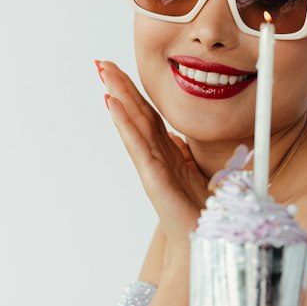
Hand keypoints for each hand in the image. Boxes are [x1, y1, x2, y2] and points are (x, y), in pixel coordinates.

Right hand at [98, 60, 208, 255]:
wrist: (205, 243)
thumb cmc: (204, 215)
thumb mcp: (205, 176)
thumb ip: (195, 156)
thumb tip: (191, 140)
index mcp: (169, 155)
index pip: (150, 117)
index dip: (137, 93)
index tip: (121, 71)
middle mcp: (157, 157)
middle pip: (137, 114)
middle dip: (120, 87)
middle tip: (101, 63)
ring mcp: (152, 167)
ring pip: (133, 124)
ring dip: (118, 96)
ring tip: (103, 74)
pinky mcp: (153, 178)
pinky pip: (137, 145)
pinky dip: (124, 123)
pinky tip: (113, 104)